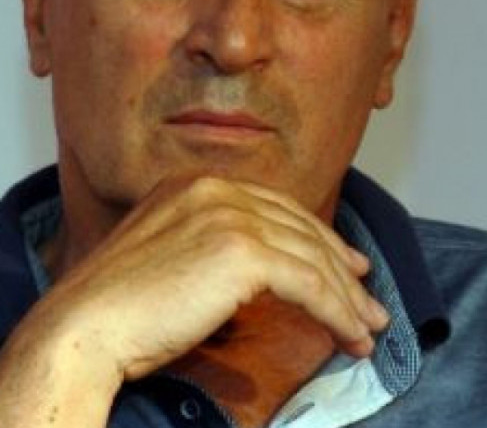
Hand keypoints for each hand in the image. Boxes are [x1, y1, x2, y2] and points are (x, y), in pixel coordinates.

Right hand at [6, 174, 387, 382]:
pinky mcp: (244, 252)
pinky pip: (311, 285)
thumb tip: (268, 270)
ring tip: (367, 330)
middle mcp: (217, 190)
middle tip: (367, 303)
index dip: (320, 239)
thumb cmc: (119, 309)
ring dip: (348, 300)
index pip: (278, 209)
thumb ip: (216, 248)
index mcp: (197, 185)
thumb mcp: (172, 257)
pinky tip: (351, 337)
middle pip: (302, 231)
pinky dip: (338, 313)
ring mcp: (230, 216)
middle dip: (342, 272)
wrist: (83, 329)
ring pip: (313, 259)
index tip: (348, 266)